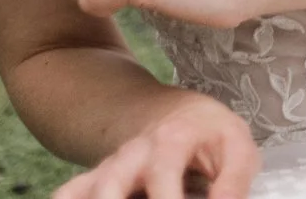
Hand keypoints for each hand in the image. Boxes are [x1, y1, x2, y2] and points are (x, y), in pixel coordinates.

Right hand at [54, 94, 258, 198]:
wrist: (178, 114)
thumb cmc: (212, 134)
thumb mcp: (237, 145)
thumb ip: (234, 181)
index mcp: (170, 141)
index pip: (162, 174)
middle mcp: (132, 154)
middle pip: (110, 186)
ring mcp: (110, 168)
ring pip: (87, 191)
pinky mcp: (95, 181)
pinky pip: (69, 193)